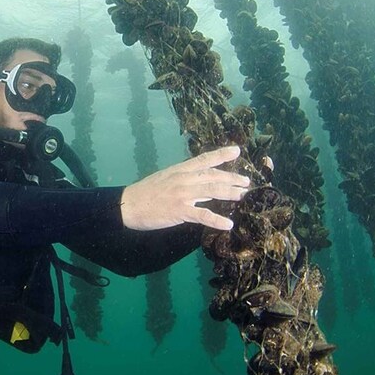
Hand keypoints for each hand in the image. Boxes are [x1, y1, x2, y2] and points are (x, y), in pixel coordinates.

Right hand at [120, 146, 249, 230]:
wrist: (128, 204)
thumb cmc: (145, 192)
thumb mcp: (164, 178)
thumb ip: (182, 177)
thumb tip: (197, 180)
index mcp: (179, 169)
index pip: (204, 159)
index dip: (222, 154)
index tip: (237, 150)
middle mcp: (183, 179)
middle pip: (213, 175)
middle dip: (232, 178)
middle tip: (247, 181)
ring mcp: (182, 194)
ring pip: (212, 191)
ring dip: (230, 193)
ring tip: (243, 196)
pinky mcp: (179, 210)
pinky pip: (202, 215)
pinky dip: (217, 220)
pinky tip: (228, 224)